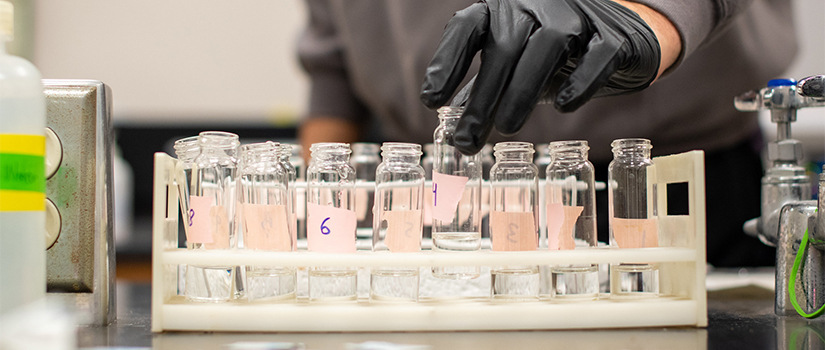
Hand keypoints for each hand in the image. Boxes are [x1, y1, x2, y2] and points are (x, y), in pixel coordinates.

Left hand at [420, 0, 662, 154]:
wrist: (620, 35)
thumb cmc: (555, 55)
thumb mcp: (513, 67)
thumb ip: (482, 90)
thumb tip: (450, 130)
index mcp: (502, 12)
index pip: (466, 28)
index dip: (446, 63)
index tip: (430, 100)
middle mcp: (535, 6)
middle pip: (504, 47)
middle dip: (483, 97)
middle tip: (468, 139)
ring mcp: (577, 16)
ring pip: (546, 47)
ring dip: (522, 92)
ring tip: (507, 129)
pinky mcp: (614, 36)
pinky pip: (596, 55)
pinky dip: (578, 82)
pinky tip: (562, 107)